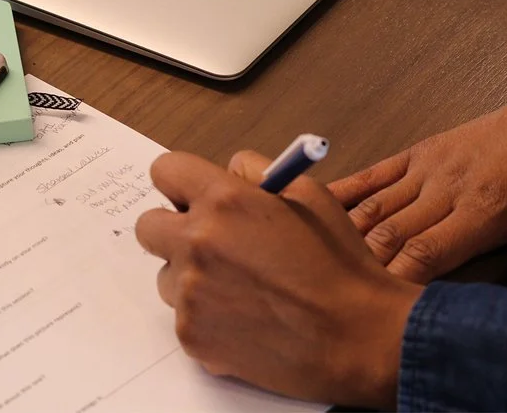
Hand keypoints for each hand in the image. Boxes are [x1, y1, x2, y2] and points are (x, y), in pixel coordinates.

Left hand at [135, 150, 421, 410]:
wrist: (357, 337)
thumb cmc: (339, 265)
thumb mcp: (311, 195)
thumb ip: (260, 173)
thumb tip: (230, 170)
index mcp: (223, 201)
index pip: (165, 171)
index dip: (181, 182)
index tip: (192, 195)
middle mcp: (197, 243)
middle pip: (148, 225)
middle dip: (174, 229)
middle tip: (211, 242)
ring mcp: (189, 293)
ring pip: (166, 275)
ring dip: (191, 277)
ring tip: (240, 288)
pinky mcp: (191, 335)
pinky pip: (183, 315)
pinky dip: (206, 316)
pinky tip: (246, 317)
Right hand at [329, 26, 506, 294]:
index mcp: (486, 209)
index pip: (425, 254)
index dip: (395, 285)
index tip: (378, 312)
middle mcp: (448, 186)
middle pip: (388, 234)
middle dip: (361, 270)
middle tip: (338, 297)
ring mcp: (428, 165)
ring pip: (373, 206)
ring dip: (343, 237)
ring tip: (315, 265)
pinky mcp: (420, 151)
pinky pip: (374, 174)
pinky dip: (344, 193)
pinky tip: (317, 208)